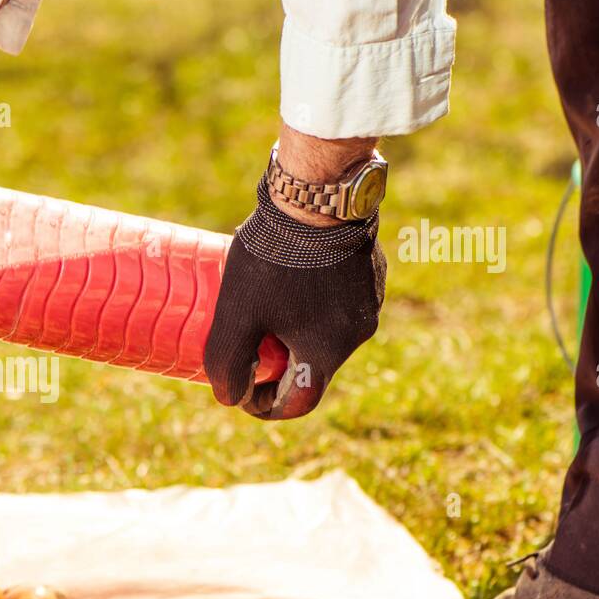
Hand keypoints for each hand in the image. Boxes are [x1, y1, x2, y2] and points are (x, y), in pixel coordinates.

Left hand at [204, 177, 385, 418]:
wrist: (316, 193)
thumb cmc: (273, 258)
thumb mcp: (237, 314)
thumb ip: (227, 362)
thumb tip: (229, 398)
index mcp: (329, 351)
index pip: (300, 401)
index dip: (266, 406)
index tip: (243, 394)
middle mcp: (358, 333)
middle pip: (312, 367)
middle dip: (278, 366)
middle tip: (246, 348)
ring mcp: (371, 300)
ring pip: (326, 332)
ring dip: (294, 331)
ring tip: (262, 309)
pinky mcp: (371, 271)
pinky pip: (338, 301)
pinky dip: (311, 303)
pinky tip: (287, 280)